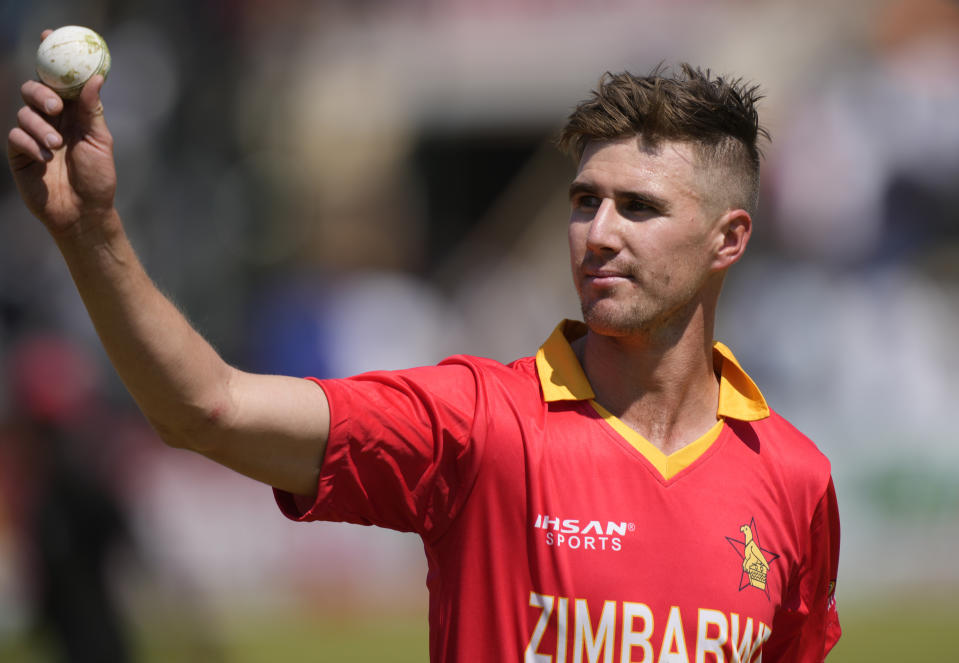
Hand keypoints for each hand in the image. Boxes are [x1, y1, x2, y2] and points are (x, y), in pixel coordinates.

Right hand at [7, 31, 116, 238]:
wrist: (84, 212)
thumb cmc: (97, 179)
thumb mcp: (100, 142)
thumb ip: (93, 110)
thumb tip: (95, 77)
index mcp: (74, 113)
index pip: (60, 80)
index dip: (53, 57)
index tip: (49, 35)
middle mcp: (52, 120)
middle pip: (35, 89)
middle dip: (42, 94)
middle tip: (55, 107)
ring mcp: (34, 135)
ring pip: (24, 112)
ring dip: (40, 127)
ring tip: (56, 147)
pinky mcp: (19, 152)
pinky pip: (15, 135)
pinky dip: (30, 144)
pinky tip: (44, 158)